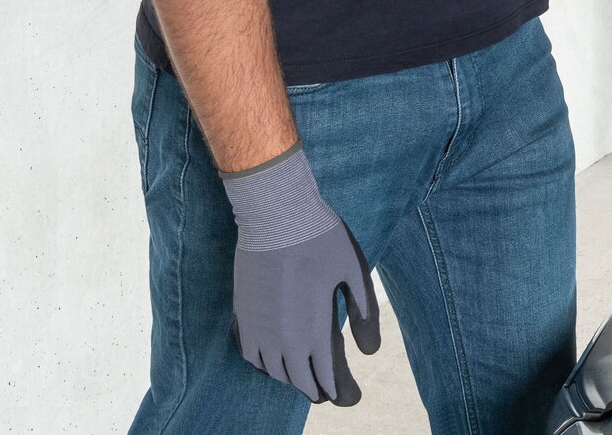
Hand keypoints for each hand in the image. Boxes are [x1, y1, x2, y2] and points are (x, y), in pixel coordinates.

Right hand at [222, 143, 380, 404]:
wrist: (276, 213)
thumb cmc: (321, 239)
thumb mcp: (354, 273)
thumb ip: (363, 314)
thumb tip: (369, 352)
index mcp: (313, 330)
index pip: (326, 376)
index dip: (339, 391)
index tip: (350, 397)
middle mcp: (281, 337)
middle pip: (298, 379)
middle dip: (317, 389)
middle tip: (330, 393)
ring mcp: (257, 327)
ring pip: (272, 370)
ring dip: (290, 378)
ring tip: (306, 377)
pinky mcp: (242, 313)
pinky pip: (250, 354)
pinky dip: (264, 364)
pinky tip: (275, 361)